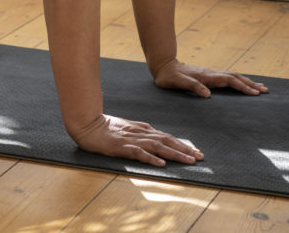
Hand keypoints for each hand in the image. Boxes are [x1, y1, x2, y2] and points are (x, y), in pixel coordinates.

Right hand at [70, 114, 203, 166]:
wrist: (88, 125)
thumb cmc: (106, 126)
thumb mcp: (127, 126)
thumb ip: (141, 129)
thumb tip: (154, 131)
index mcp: (143, 130)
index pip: (167, 137)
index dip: (183, 144)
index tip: (196, 152)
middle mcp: (141, 134)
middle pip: (167, 141)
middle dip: (185, 149)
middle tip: (200, 158)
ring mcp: (132, 140)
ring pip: (158, 147)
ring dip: (175, 154)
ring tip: (189, 161)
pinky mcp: (122, 147)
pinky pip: (139, 153)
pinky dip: (151, 158)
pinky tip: (161, 163)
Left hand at [153, 59, 267, 96]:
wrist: (163, 66)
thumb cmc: (169, 77)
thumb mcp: (178, 83)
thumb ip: (192, 86)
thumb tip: (208, 94)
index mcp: (206, 76)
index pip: (229, 81)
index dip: (242, 87)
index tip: (255, 93)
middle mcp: (211, 74)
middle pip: (235, 77)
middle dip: (251, 84)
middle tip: (265, 91)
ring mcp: (211, 74)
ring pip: (233, 77)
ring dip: (247, 82)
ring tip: (260, 87)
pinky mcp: (208, 76)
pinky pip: (228, 78)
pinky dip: (239, 81)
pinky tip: (242, 84)